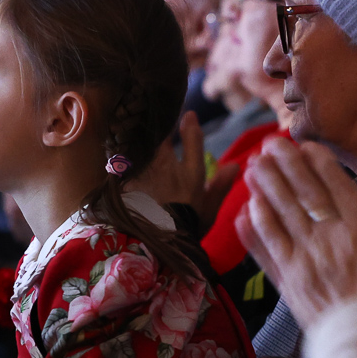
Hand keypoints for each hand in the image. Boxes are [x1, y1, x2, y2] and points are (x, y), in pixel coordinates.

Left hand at [130, 111, 239, 229]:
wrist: (155, 243)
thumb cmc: (187, 229)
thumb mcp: (209, 210)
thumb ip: (220, 186)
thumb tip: (235, 165)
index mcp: (190, 173)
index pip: (193, 139)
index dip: (190, 125)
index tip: (188, 114)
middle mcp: (167, 167)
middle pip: (162, 138)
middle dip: (161, 126)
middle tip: (156, 115)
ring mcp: (145, 172)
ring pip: (144, 146)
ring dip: (142, 138)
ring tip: (137, 129)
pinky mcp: (126, 181)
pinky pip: (125, 162)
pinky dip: (124, 157)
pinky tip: (121, 155)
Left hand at [236, 138, 356, 326]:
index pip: (336, 186)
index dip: (318, 163)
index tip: (305, 145)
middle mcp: (328, 239)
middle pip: (301, 194)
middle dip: (284, 165)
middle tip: (270, 144)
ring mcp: (304, 260)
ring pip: (278, 217)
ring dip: (263, 189)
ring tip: (252, 167)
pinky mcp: (287, 282)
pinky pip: (266, 252)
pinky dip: (253, 232)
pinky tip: (243, 213)